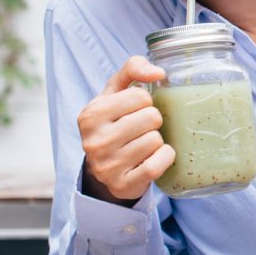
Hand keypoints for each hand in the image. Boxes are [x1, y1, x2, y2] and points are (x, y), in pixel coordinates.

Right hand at [78, 56, 174, 203]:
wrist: (103, 167)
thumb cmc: (113, 122)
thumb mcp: (115, 92)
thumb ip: (132, 69)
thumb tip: (158, 72)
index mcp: (91, 115)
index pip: (140, 97)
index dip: (146, 102)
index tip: (136, 110)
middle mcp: (94, 141)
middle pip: (151, 118)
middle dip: (153, 121)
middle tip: (142, 128)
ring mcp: (107, 166)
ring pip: (155, 141)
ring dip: (157, 140)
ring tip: (143, 144)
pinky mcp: (122, 185)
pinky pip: (157, 165)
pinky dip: (165, 158)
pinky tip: (155, 156)